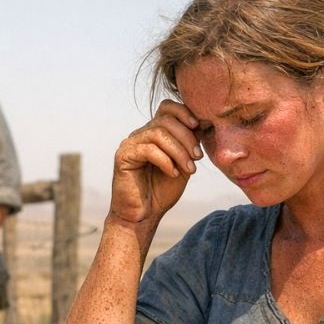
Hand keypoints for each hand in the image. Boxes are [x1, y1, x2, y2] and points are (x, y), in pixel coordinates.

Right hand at [111, 99, 202, 223]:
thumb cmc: (162, 191)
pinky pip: (148, 149)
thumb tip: (201, 126)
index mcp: (154, 133)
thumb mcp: (182, 164)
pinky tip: (172, 173)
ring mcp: (130, 144)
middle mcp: (140, 134)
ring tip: (188, 169)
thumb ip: (188, 145)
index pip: (167, 108)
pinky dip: (165, 161)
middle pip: (166, 119)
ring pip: (158, 133)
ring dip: (179, 151)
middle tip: (197, 157)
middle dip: (187, 137)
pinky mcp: (123, 156)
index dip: (184, 112)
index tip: (199, 128)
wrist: (144, 215)